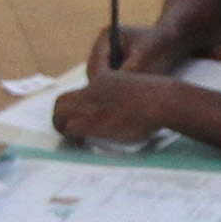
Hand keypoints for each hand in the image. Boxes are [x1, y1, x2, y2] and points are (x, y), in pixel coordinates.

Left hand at [49, 68, 175, 145]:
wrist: (161, 100)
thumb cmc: (161, 98)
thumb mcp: (142, 90)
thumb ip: (130, 97)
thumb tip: (135, 111)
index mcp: (105, 79)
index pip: (81, 92)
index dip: (77, 107)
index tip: (84, 117)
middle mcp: (92, 89)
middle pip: (62, 101)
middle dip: (61, 116)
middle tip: (69, 130)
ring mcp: (90, 104)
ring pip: (59, 113)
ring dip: (62, 126)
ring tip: (73, 138)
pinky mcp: (92, 120)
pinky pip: (69, 128)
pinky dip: (71, 136)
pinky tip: (80, 142)